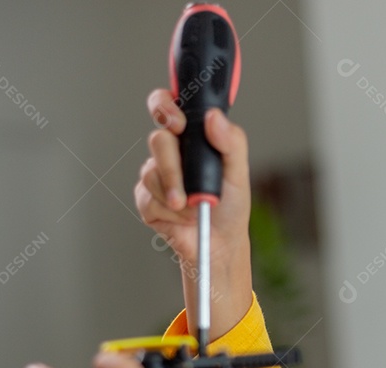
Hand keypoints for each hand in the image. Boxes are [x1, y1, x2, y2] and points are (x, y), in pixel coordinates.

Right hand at [135, 89, 252, 342]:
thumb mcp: (239, 172)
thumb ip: (231, 142)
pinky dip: (168, 212)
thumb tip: (214, 118)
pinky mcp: (146, 199)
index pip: (166, 105)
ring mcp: (155, 175)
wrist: (220, 243)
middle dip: (173, 167)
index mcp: (191, 136)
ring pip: (151, 173)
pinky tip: (181, 218)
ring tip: (193, 208)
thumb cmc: (231, 205)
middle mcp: (170, 151)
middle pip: (158, 140)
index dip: (164, 107)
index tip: (177, 123)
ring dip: (176, 194)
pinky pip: (147, 198)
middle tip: (187, 189)